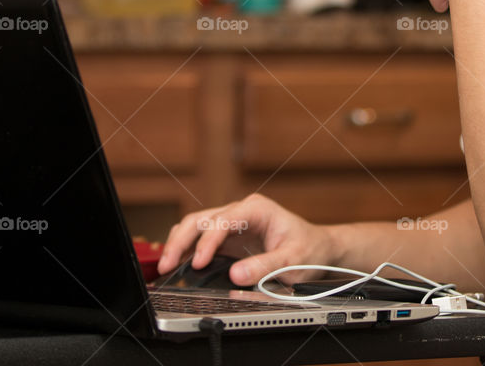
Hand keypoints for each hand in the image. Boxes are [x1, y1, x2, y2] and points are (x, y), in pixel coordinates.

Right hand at [158, 193, 337, 285]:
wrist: (318, 249)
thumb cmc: (309, 250)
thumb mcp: (293, 261)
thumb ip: (266, 267)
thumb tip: (236, 275)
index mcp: (257, 209)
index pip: (222, 221)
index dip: (207, 242)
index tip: (198, 264)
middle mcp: (241, 211)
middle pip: (201, 220)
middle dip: (181, 241)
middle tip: (167, 265)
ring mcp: (232, 223)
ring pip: (195, 226)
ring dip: (179, 244)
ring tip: (166, 266)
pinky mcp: (228, 238)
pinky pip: (200, 239)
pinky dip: (187, 250)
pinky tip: (177, 265)